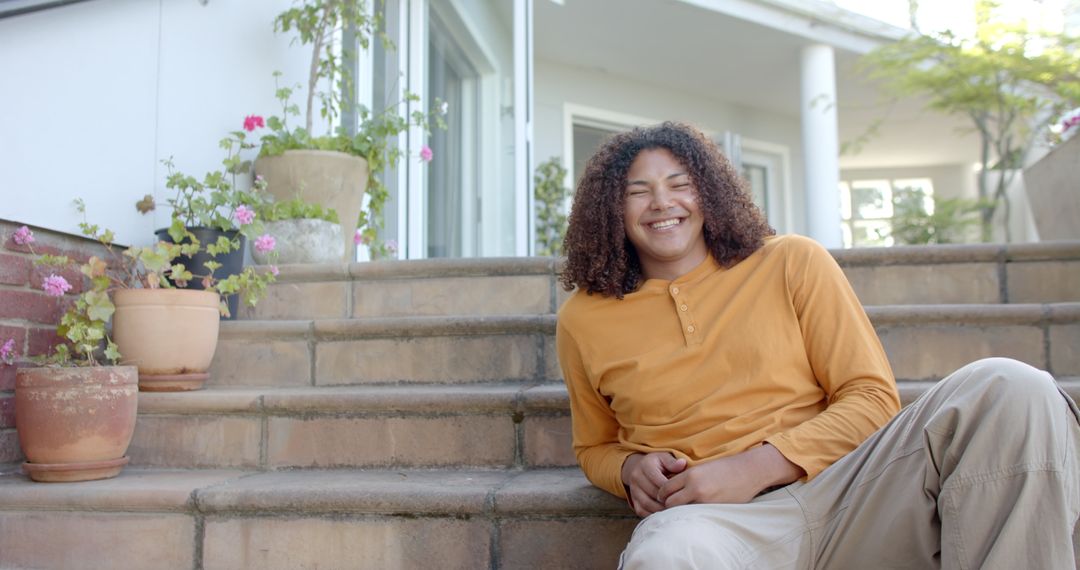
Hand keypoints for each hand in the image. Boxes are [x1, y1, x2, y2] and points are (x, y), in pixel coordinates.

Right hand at [621, 452, 687, 516]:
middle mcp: (636, 477)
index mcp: (645, 465)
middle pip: (653, 493)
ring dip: (660, 510)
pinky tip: (663, 515)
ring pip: (647, 504)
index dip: (671, 489)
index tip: (682, 494)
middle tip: (680, 506)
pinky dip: (652, 515)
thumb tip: (682, 464)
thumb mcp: (664, 458)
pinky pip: (641, 511)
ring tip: (673, 511)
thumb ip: (673, 462)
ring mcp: (633, 489)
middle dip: (667, 501)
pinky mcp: (633, 500)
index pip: (660, 481)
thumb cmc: (657, 464)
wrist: (640, 468)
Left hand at [657, 444, 803, 507]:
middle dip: (667, 506)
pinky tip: (694, 515)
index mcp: (690, 475)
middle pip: (670, 502)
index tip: (664, 498)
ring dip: (679, 513)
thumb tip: (673, 489)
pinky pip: (697, 515)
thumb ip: (688, 478)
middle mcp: (695, 487)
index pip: (665, 488)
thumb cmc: (726, 467)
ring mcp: (705, 500)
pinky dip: (693, 516)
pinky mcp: (715, 509)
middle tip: (669, 508)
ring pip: (682, 511)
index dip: (662, 495)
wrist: (748, 471)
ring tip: (680, 513)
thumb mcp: (703, 468)